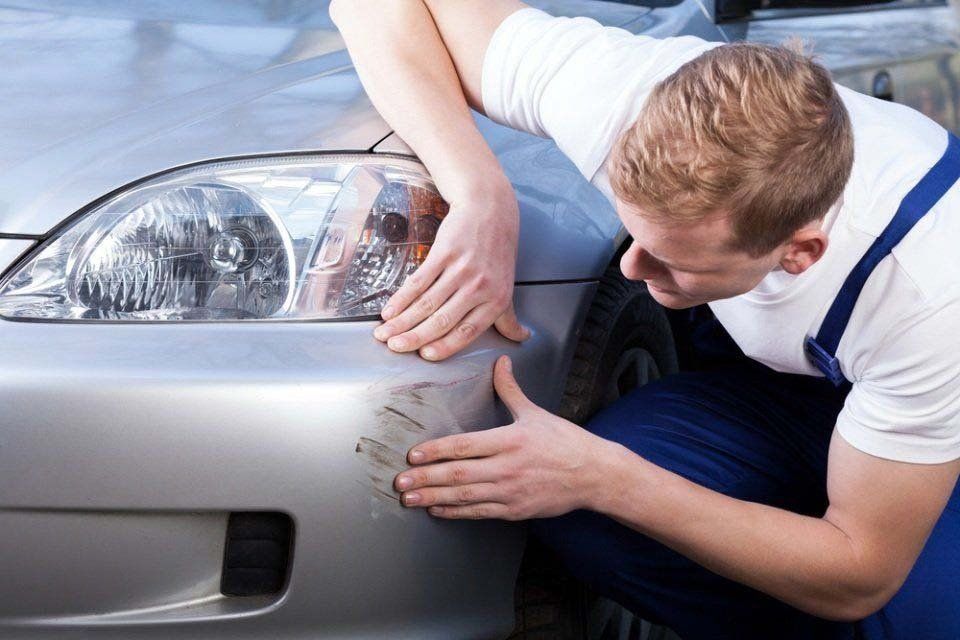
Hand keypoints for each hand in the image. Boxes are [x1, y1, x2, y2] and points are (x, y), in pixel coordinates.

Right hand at [372, 178, 529, 360]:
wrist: (490, 211)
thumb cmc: (498, 253)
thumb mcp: (507, 287)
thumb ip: (508, 318)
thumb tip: (521, 338)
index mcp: (495, 301)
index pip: (467, 332)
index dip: (444, 347)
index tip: (425, 356)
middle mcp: (479, 287)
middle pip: (442, 320)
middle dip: (414, 337)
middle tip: (395, 348)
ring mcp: (461, 270)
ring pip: (426, 303)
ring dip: (402, 321)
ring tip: (384, 333)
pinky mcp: (444, 253)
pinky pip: (419, 281)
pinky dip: (401, 298)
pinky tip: (389, 310)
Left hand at [393, 356, 612, 519]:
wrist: (593, 474)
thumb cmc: (565, 442)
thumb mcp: (536, 413)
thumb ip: (510, 389)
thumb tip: (500, 362)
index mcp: (509, 440)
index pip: (464, 446)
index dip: (435, 451)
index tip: (413, 455)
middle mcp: (506, 467)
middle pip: (457, 474)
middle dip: (425, 479)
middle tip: (400, 482)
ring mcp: (510, 492)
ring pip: (464, 497)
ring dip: (433, 498)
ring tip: (409, 499)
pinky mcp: (515, 510)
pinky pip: (479, 512)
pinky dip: (455, 513)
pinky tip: (437, 510)